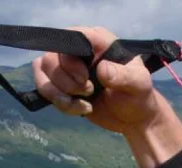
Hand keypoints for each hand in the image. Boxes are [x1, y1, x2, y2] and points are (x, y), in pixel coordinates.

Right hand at [32, 26, 162, 134]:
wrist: (132, 119)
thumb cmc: (138, 95)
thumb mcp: (138, 84)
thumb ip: (123, 76)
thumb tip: (102, 69)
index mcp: (98, 41)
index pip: (71, 36)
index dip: (70, 57)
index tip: (84, 77)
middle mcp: (79, 51)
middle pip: (51, 58)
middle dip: (67, 81)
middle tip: (90, 91)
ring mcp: (67, 69)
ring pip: (43, 73)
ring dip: (60, 94)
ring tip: (85, 104)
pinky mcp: (61, 86)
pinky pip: (44, 89)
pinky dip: (60, 103)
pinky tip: (80, 109)